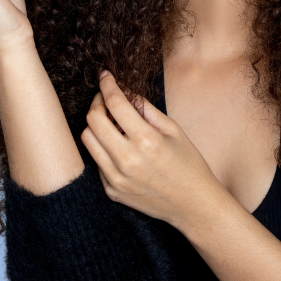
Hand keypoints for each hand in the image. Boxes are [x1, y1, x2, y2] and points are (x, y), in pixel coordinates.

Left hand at [80, 70, 222, 227]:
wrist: (193, 205)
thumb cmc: (188, 164)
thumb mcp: (174, 130)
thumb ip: (147, 109)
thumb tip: (126, 91)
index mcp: (147, 140)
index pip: (115, 104)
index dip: (107, 84)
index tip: (105, 76)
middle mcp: (127, 160)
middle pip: (93, 120)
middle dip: (97, 102)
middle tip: (106, 98)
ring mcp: (116, 178)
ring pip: (87, 140)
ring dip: (95, 125)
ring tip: (111, 122)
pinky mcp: (112, 190)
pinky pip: (96, 161)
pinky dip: (103, 147)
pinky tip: (119, 146)